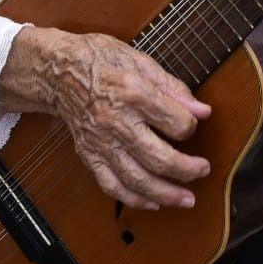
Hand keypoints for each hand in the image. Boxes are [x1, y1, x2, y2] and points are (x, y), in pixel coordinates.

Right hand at [17, 26, 211, 210]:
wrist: (58, 72)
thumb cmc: (101, 61)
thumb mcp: (140, 61)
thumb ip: (173, 88)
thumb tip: (202, 111)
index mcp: (132, 92)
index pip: (175, 122)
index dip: (191, 126)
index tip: (193, 123)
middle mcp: (115, 121)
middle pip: (158, 158)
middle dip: (187, 169)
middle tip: (204, 169)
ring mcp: (100, 142)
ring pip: (137, 179)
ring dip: (166, 194)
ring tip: (187, 199)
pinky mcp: (88, 155)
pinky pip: (112, 185)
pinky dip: (134, 199)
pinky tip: (154, 203)